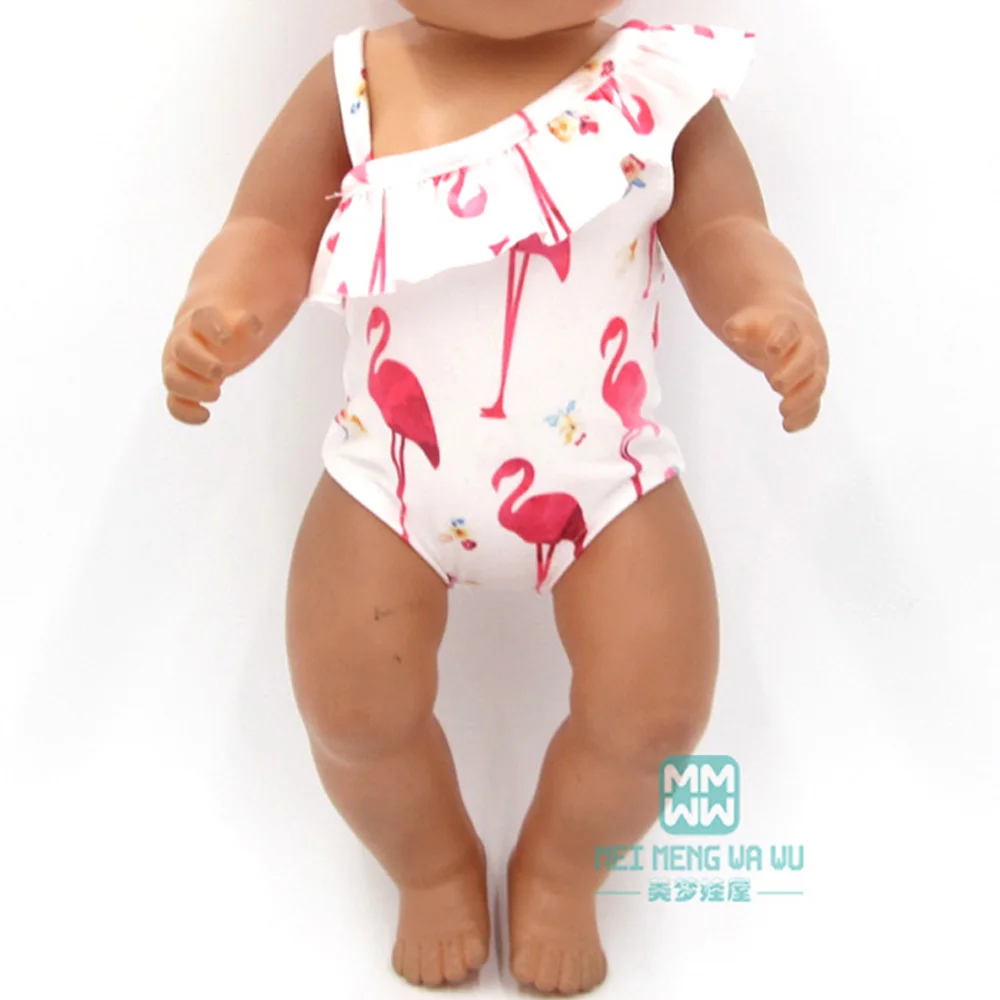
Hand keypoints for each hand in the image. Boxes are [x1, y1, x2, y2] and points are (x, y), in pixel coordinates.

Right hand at [162, 306, 263, 424]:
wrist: (207, 334)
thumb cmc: (227, 329)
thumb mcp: (243, 322)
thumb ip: (249, 323)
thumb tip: (254, 326)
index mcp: (200, 321)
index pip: (201, 320)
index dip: (212, 329)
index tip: (227, 339)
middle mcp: (182, 342)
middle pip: (181, 350)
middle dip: (201, 362)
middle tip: (221, 371)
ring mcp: (178, 366)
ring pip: (172, 379)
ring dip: (193, 389)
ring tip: (217, 391)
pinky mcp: (180, 388)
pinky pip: (174, 403)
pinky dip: (185, 413)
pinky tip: (205, 416)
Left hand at [721, 297, 828, 431]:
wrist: (791, 328)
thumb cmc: (765, 328)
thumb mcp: (749, 323)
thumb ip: (740, 326)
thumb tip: (732, 331)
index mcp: (789, 326)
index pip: (789, 330)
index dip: (783, 339)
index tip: (772, 350)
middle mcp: (806, 346)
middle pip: (808, 358)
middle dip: (794, 372)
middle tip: (775, 384)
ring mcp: (812, 368)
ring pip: (816, 383)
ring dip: (802, 399)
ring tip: (782, 410)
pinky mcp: (811, 387)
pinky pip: (814, 404)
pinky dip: (805, 416)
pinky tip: (788, 427)